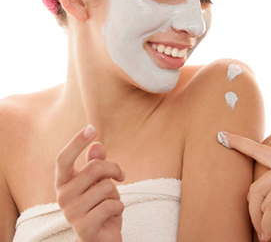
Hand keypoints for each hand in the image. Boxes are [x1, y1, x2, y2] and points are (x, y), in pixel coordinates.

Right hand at [55, 125, 125, 241]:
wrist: (102, 237)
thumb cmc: (100, 206)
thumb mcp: (99, 182)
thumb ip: (95, 164)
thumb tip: (97, 146)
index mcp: (63, 183)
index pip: (63, 159)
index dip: (76, 142)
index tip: (92, 128)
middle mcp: (62, 197)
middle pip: (95, 168)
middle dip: (114, 169)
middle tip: (120, 177)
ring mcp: (71, 214)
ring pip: (106, 187)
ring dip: (116, 194)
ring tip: (109, 203)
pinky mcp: (83, 228)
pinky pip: (111, 205)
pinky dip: (119, 208)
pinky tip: (112, 215)